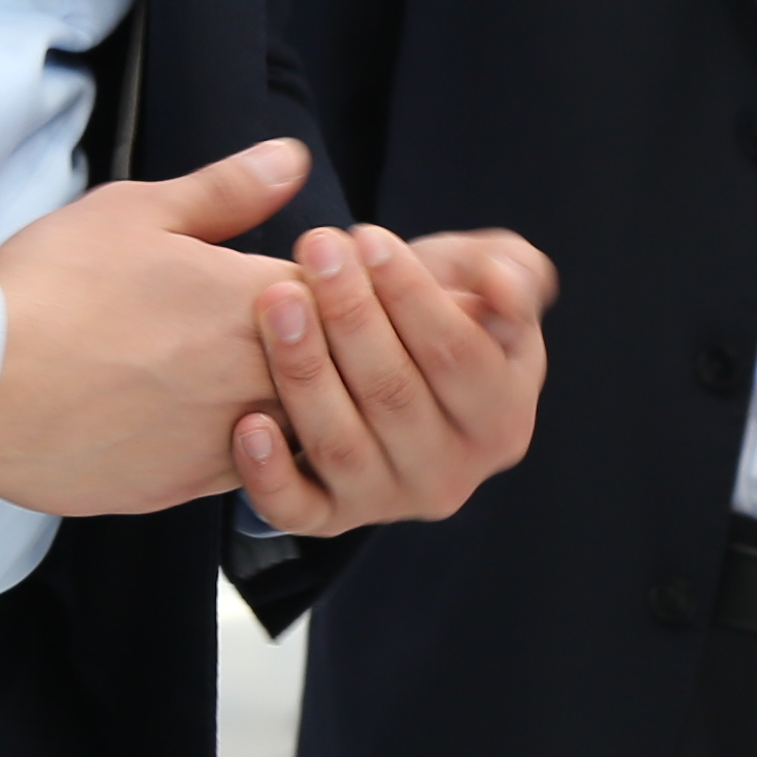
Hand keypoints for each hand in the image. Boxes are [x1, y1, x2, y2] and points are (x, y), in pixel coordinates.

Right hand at [0, 139, 307, 517]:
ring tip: (236, 374)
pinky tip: (200, 421)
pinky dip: (236, 445)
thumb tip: (291, 160)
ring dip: (282, 398)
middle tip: (290, 327)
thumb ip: (227, 189)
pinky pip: (241, 470)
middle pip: (334, 367)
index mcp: (256, 301)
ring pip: (294, 426)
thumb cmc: (54, 291)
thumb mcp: (135, 212)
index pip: (346, 293)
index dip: (336, 280)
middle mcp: (258, 377)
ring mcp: (226, 441)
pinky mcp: (185, 488)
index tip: (318, 274)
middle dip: (324, 344)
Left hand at [230, 218, 554, 538]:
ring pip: (341, 444)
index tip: (368, 237)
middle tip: (314, 249)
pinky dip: (268, 474)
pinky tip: (248, 422)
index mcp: (502, 417)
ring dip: (304, 371)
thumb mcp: (485, 281)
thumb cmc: (439, 313)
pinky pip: (295, 510)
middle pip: (395, 395)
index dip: (414, 296)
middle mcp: (452, 472)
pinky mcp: (330, 519)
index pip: (460, 356)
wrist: (391, 362)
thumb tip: (505, 292)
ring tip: (276, 301)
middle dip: (350, 315)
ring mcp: (389, 501)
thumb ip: (508, 273)